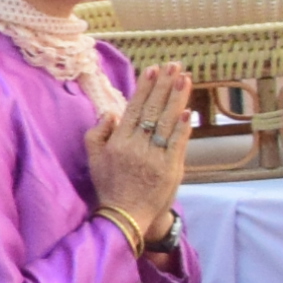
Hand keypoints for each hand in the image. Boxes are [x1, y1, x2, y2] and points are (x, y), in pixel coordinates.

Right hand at [86, 63, 193, 239]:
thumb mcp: (93, 159)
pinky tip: (189, 110)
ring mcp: (155, 158)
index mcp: (118, 143)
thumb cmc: (109, 185)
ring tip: (184, 78)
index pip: (134, 109)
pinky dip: (184, 126)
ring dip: (177, 98)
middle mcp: (137, 147)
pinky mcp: (171, 169)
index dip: (145, 88)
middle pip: (153, 110)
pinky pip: (178, 143)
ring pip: (168, 122)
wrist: (127, 216)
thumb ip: (97, 134)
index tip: (153, 70)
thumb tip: (111, 114)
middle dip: (164, 86)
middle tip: (173, 65)